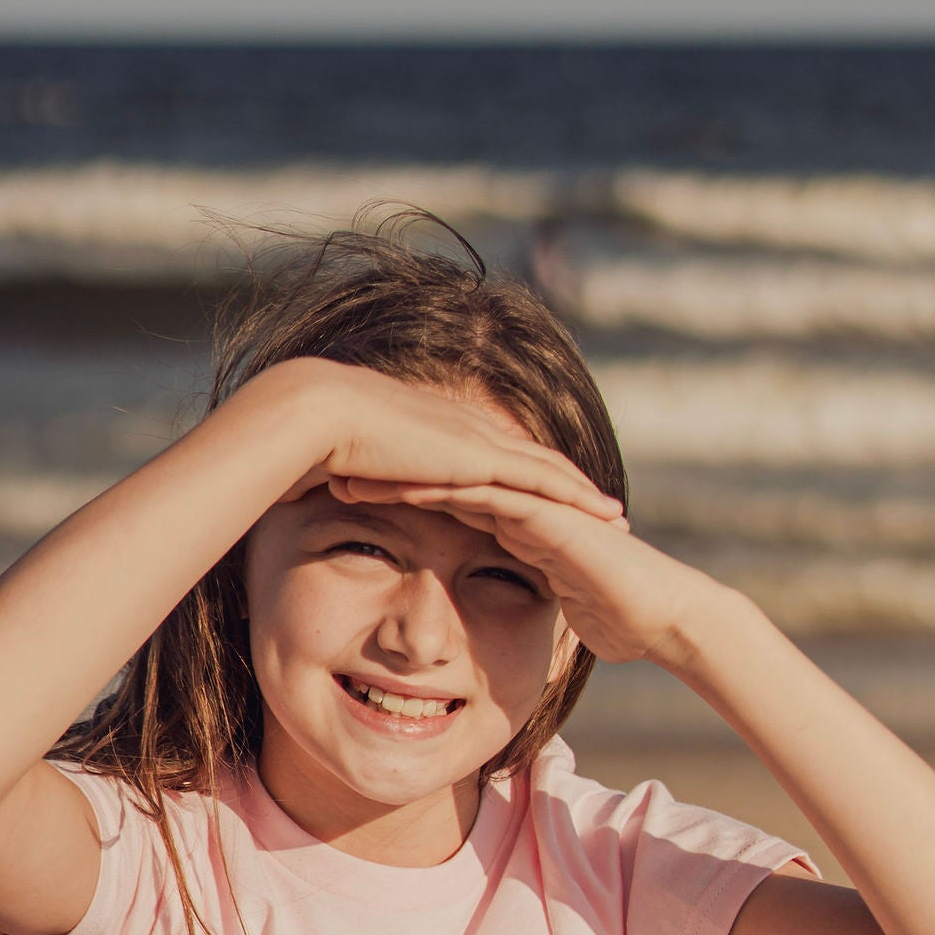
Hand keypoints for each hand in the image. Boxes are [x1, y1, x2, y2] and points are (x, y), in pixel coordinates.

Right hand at [273, 362, 625, 526]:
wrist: (317, 416)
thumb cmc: (318, 446)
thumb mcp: (353, 470)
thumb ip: (363, 483)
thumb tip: (345, 501)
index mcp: (440, 435)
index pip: (498, 461)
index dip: (532, 482)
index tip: (555, 505)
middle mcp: (468, 431)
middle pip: (536, 462)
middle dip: (573, 488)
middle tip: (605, 514)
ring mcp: (478, 440)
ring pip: (549, 469)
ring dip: (585, 495)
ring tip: (616, 518)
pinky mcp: (480, 457)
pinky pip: (541, 479)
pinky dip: (574, 497)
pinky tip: (600, 513)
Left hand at [325, 470, 707, 665]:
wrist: (666, 618)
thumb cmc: (614, 622)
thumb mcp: (541, 615)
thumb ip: (514, 611)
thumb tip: (483, 643)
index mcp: (512, 523)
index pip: (440, 502)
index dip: (390, 500)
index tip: (338, 507)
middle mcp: (519, 504)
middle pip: (436, 482)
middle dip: (381, 479)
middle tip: (322, 479)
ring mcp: (535, 503)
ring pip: (454, 480)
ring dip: (399, 478)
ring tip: (344, 480)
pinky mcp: (550, 513)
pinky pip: (487, 496)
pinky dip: (444, 491)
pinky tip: (400, 490)